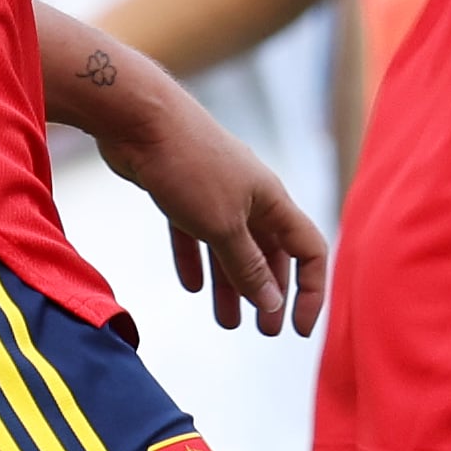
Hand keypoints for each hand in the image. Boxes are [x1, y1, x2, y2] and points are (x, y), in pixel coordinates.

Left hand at [98, 83, 330, 335]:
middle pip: (271, 251)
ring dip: (232, 285)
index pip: (308, 250)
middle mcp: (251, 196)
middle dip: (270, 293)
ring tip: (227, 322)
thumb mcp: (223, 225)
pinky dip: (197, 260)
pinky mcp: (183, 192)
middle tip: (264, 331)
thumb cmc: (190, 167)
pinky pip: (196, 234)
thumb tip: (273, 303)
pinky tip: (191, 286)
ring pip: (232, 247)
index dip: (310, 291)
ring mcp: (216, 192)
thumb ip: (248, 266)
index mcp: (272, 201)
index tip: (297, 329)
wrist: (140, 119)